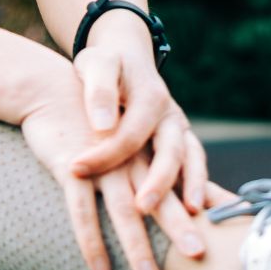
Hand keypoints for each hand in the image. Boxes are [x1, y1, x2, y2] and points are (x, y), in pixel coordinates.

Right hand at [20, 83, 205, 269]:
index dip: (199, 190)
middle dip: (178, 225)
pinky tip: (100, 269)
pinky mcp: (73, 167)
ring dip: (136, 244)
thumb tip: (210, 201)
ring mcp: (104, 160)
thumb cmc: (99, 120)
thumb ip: (169, 165)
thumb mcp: (138, 135)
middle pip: (160, 192)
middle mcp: (134, 151)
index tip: (212, 219)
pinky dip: (91, 241)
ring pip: (124, 208)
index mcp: (154, 141)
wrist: (52, 89)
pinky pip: (82, 209)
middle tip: (196, 254)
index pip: (185, 166)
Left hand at [69, 17, 209, 214]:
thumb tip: (103, 125)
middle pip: (170, 151)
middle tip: (141, 210)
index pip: (129, 135)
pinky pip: (193, 165)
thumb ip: (100, 92)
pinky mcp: (178, 142)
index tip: (74, 170)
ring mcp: (178, 130)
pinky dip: (196, 185)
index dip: (103, 155)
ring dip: (192, 186)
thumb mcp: (98, 65)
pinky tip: (190, 210)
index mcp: (150, 97)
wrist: (126, 56)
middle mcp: (170, 115)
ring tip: (190, 213)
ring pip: (192, 159)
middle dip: (159, 182)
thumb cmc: (106, 63)